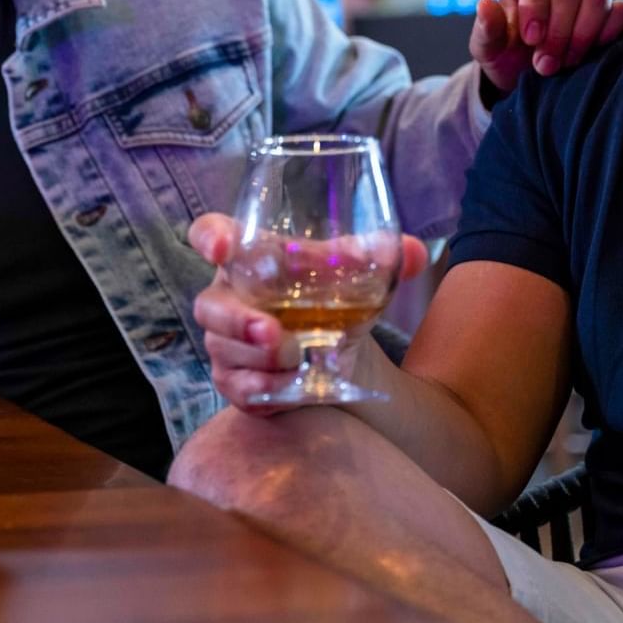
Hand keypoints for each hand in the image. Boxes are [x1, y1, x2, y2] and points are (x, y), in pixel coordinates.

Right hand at [186, 213, 428, 414]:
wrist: (337, 352)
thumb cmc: (330, 298)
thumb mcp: (353, 275)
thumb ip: (382, 259)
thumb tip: (413, 253)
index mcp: (248, 257)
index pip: (210, 234)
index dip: (209, 238)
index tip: (222, 248)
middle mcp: (228, 297)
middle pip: (211, 305)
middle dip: (238, 320)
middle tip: (272, 331)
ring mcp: (226, 343)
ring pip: (223, 350)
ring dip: (257, 358)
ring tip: (294, 359)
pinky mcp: (234, 381)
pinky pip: (236, 388)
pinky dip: (263, 388)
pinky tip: (289, 386)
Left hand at [471, 0, 622, 93]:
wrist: (527, 76)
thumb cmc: (505, 55)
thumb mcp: (487, 48)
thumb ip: (486, 29)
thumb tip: (484, 4)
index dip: (535, 6)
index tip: (530, 39)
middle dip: (558, 33)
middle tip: (544, 65)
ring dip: (582, 35)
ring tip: (566, 63)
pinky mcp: (610, 13)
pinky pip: (621, 12)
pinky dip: (609, 33)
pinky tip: (592, 53)